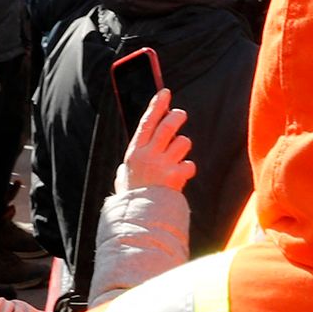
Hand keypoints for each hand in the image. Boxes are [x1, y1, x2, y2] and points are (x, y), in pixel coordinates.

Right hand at [116, 84, 194, 200]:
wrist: (139, 219)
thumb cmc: (131, 198)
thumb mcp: (123, 178)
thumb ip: (127, 167)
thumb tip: (125, 166)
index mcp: (134, 153)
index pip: (146, 122)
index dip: (156, 105)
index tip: (164, 92)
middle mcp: (148, 156)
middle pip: (168, 126)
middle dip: (176, 116)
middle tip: (180, 114)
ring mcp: (163, 166)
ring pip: (182, 142)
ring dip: (183, 146)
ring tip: (176, 156)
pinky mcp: (176, 177)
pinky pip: (189, 165)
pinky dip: (187, 168)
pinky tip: (180, 176)